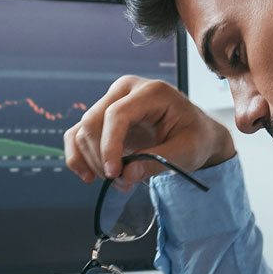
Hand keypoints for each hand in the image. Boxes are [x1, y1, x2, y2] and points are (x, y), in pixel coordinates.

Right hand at [64, 75, 235, 186]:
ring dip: (92, 162)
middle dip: (101, 157)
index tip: (113, 174)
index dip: (110, 145)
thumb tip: (125, 175)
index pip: (117, 114)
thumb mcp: (187, 153)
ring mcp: (110, 102)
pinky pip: (77, 136)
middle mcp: (125, 90)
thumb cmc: (195, 138)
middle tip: (121, 183)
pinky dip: (77, 158)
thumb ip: (158, 162)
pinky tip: (88, 177)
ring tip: (118, 183)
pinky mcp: (102, 118)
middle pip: (93, 121)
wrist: (195, 134)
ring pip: (82, 131)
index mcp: (150, 92)